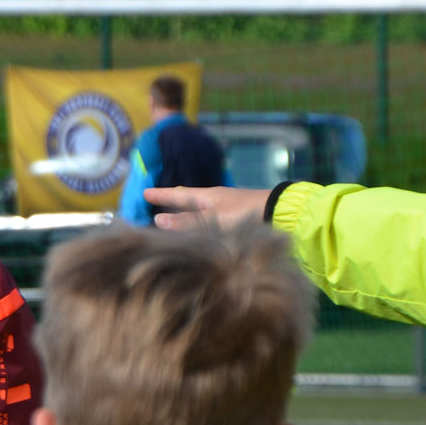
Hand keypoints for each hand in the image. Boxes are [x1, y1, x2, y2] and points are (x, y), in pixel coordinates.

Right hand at [145, 186, 269, 229]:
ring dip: (185, 214)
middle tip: (155, 203)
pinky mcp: (238, 220)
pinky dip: (199, 223)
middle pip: (189, 200)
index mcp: (209, 196)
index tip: (144, 193)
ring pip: (199, 210)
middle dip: (172, 202)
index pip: (178, 195)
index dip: (161, 195)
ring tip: (174, 218)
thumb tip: (158, 220)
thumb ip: (188, 222)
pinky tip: (201, 231)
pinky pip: (210, 219)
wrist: (282, 213)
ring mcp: (228, 209)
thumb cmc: (247, 213)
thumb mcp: (214, 218)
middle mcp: (216, 201)